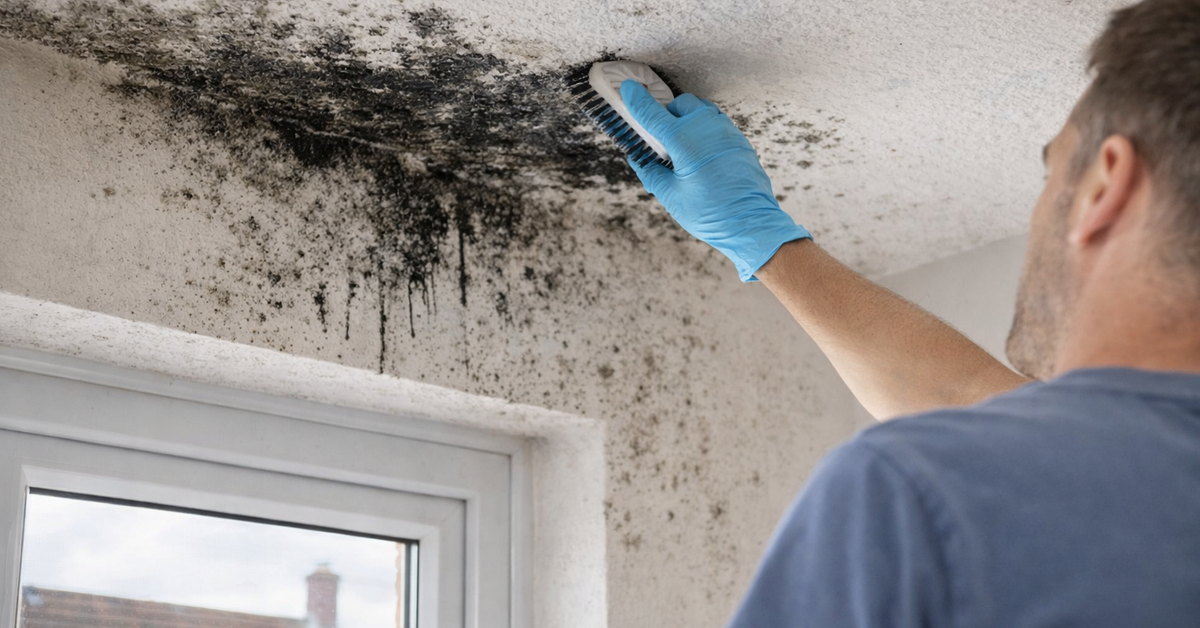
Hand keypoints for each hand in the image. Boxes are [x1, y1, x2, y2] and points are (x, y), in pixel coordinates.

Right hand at [620, 79, 810, 281]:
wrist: (750, 223)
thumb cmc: (710, 213)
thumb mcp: (671, 196)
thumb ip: (651, 172)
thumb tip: (639, 159)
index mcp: (683, 140)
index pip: (652, 113)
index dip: (636, 99)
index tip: (628, 88)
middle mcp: (706, 127)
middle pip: (680, 104)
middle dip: (667, 114)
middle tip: (660, 138)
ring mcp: (726, 131)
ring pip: (702, 111)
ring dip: (688, 120)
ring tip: (682, 146)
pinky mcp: (739, 141)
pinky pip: (717, 124)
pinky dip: (704, 131)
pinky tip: (701, 154)